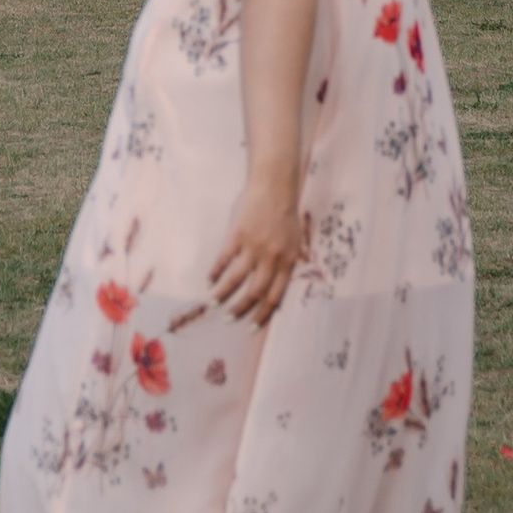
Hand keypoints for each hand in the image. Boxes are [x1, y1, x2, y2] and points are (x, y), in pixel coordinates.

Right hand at [209, 177, 304, 326]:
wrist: (273, 185)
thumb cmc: (286, 209)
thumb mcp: (298, 235)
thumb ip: (297, 253)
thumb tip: (303, 262)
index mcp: (288, 261)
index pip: (275, 297)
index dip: (262, 315)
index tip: (252, 328)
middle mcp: (271, 258)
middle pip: (254, 293)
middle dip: (241, 310)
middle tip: (229, 320)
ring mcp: (253, 247)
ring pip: (236, 279)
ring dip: (224, 295)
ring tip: (214, 304)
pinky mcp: (237, 236)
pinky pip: (224, 259)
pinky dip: (216, 272)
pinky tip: (209, 280)